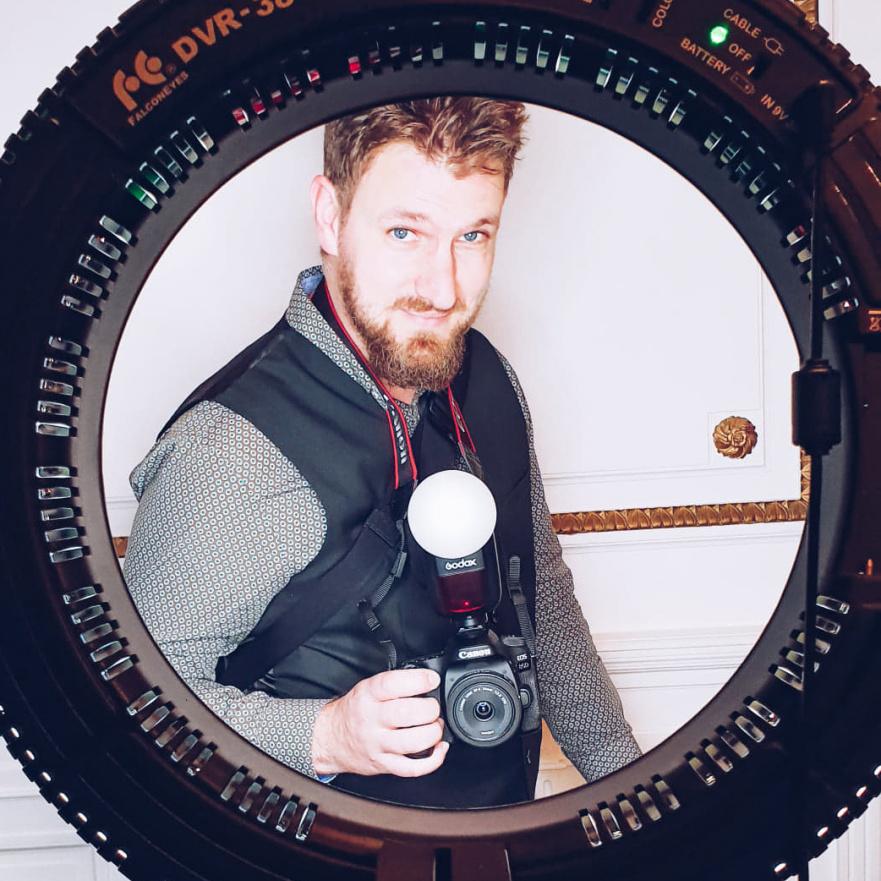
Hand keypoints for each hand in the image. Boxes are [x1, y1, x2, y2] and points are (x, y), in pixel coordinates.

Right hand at [311, 668, 448, 776]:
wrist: (331, 739)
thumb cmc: (354, 711)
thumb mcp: (366, 687)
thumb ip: (393, 683)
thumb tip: (426, 679)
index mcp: (368, 696)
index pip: (393, 685)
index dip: (418, 681)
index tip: (432, 680)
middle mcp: (372, 720)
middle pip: (407, 714)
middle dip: (430, 708)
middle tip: (433, 706)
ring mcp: (378, 745)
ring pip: (413, 742)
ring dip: (433, 732)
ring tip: (435, 725)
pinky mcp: (384, 765)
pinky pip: (412, 768)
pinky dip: (433, 760)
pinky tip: (439, 748)